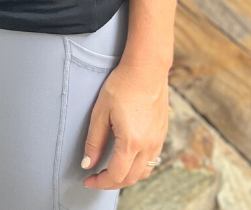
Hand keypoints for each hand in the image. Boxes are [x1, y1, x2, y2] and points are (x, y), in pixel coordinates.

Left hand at [80, 56, 168, 189]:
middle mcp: (148, 145)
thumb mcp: (101, 111)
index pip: (116, 175)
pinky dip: (139, 167)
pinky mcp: (162, 134)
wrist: (147, 68)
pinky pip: (152, 160)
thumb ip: (94, 140)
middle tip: (97, 177)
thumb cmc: (122, 84)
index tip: (88, 180)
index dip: (100, 183)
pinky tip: (128, 158)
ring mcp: (158, 140)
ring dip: (127, 176)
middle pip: (130, 178)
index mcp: (131, 142)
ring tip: (111, 170)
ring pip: (144, 172)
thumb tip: (88, 163)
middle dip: (112, 182)